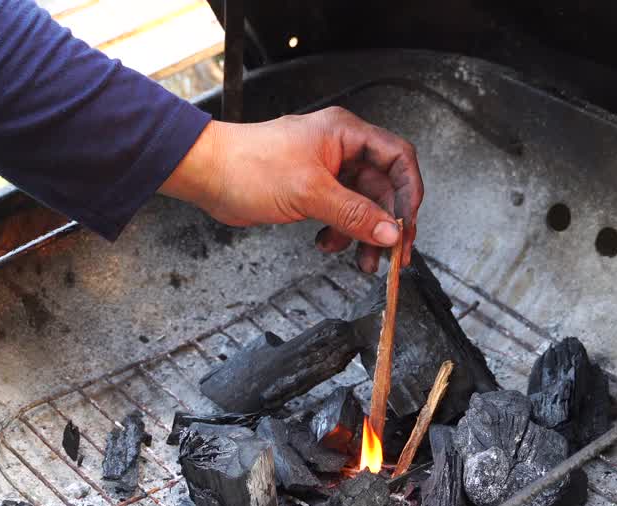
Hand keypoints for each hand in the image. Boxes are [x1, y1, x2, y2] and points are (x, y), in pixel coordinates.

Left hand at [161, 107, 422, 272]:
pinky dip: (340, 233)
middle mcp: (341, 149)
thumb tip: (390, 232)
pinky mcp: (312, 191)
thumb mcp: (309, 192)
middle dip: (387, 224)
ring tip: (363, 260)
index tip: (408, 225)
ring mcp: (327, 171)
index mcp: (346, 134)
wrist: (207, 174)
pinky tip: (327, 243)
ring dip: (364, 235)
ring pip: (363, 206)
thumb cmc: (247, 164)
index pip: (398, 159)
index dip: (409, 192)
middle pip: (383, 188)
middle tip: (393, 254)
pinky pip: (341, 214)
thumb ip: (354, 214)